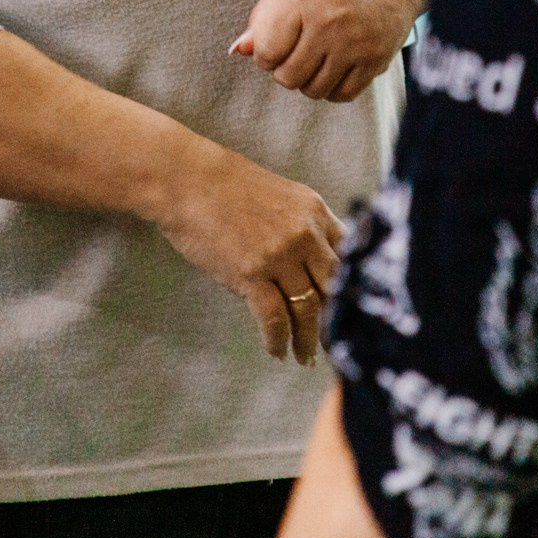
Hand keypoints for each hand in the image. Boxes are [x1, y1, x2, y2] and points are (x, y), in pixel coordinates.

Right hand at [149, 137, 343, 364]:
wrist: (186, 180)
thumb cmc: (225, 187)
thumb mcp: (281, 196)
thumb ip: (303, 225)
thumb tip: (315, 264)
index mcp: (315, 212)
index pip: (349, 259)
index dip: (351, 291)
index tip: (349, 313)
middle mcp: (305, 234)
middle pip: (334, 289)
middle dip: (335, 322)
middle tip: (334, 344)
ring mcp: (280, 255)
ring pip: (307, 310)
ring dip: (307, 340)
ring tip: (304, 357)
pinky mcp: (252, 274)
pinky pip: (274, 318)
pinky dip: (277, 340)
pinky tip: (276, 351)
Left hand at [235, 0, 419, 104]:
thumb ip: (266, 16)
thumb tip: (239, 50)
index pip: (266, 52)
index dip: (265, 54)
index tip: (275, 45)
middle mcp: (328, 22)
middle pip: (288, 77)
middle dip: (285, 69)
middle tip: (297, 52)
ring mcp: (354, 42)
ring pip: (314, 90)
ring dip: (309, 80)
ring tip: (316, 59)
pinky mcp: (377, 58)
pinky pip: (343, 94)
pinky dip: (334, 88)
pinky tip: (335, 68)